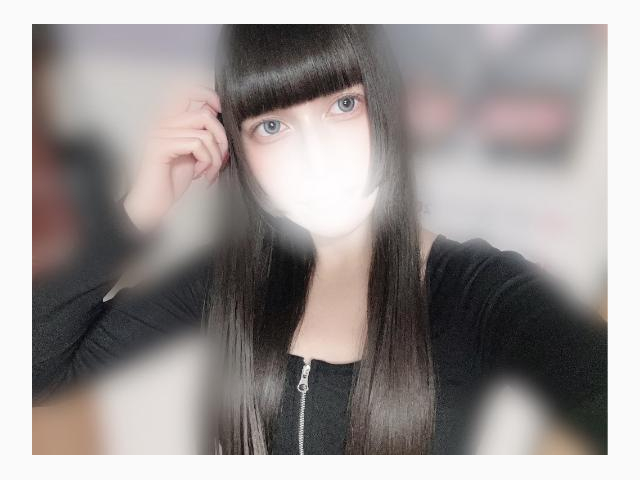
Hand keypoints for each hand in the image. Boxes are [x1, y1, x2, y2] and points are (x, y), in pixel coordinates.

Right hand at [123, 86, 228, 231]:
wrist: (154, 202)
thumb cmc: (173, 178)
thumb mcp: (193, 152)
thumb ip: (201, 131)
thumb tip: (217, 114)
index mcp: (168, 120)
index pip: (187, 90)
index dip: (209, 95)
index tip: (221, 112)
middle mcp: (161, 122)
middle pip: (205, 114)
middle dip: (221, 138)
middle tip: (221, 158)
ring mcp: (159, 133)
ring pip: (205, 133)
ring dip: (215, 157)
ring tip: (209, 171)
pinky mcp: (160, 147)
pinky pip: (196, 144)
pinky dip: (207, 161)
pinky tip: (201, 174)